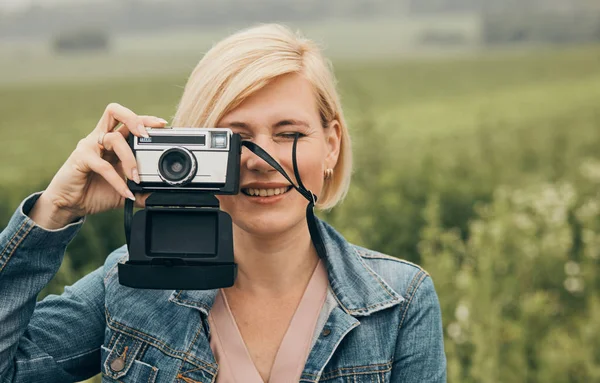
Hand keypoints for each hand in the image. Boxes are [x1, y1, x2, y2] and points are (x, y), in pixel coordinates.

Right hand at [29, 103, 167, 228]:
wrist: (71, 205)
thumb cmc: (95, 192)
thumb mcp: (125, 191)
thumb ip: (142, 191)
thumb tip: (160, 195)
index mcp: (112, 141)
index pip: (128, 120)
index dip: (144, 119)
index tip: (162, 125)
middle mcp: (101, 138)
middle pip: (115, 112)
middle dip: (135, 119)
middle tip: (147, 135)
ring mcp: (89, 146)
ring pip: (114, 139)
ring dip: (130, 158)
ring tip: (137, 178)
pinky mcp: (80, 158)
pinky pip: (103, 165)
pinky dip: (118, 180)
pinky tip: (126, 192)